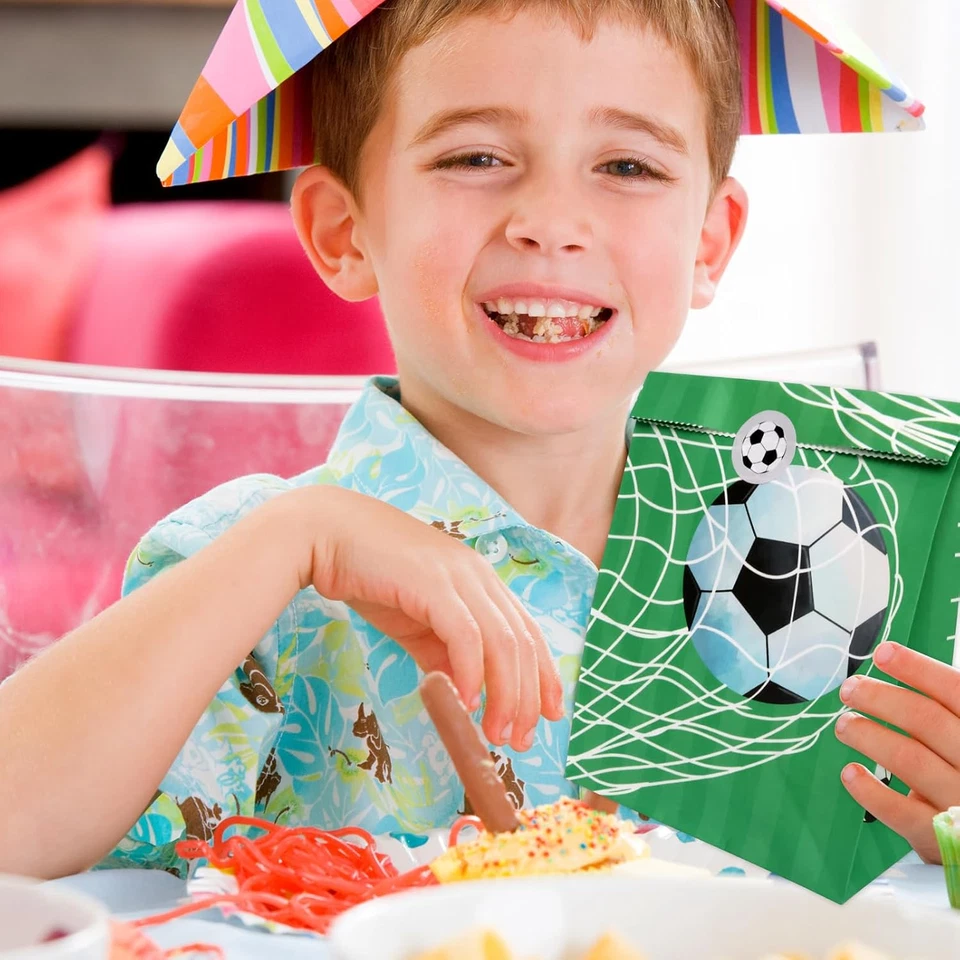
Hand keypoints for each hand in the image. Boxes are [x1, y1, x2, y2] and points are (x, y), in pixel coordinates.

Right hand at [304, 487, 564, 751]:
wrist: (326, 536)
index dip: (544, 676)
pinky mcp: (433, 583)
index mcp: (480, 580)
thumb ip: (443, 654)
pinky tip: (466, 703)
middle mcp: (479, 575)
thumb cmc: (369, 575)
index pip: (528, 632)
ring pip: (502, 642)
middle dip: (527, 697)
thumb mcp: (416, 623)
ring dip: (505, 694)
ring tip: (495, 733)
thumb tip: (467, 695)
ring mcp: (458, 576)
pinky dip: (471, 673)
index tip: (549, 715)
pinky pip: (465, 635)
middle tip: (519, 740)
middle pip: (522, 642)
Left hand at [835, 642, 959, 861]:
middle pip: (925, 720)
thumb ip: (945, 711)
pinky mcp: (942, 840)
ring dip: (868, 735)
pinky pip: (900, 812)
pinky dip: (869, 790)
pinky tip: (850, 772)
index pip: (954, 691)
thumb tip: (897, 665)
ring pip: (908, 759)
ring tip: (844, 725)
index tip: (882, 653)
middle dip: (880, 698)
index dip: (917, 669)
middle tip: (849, 689)